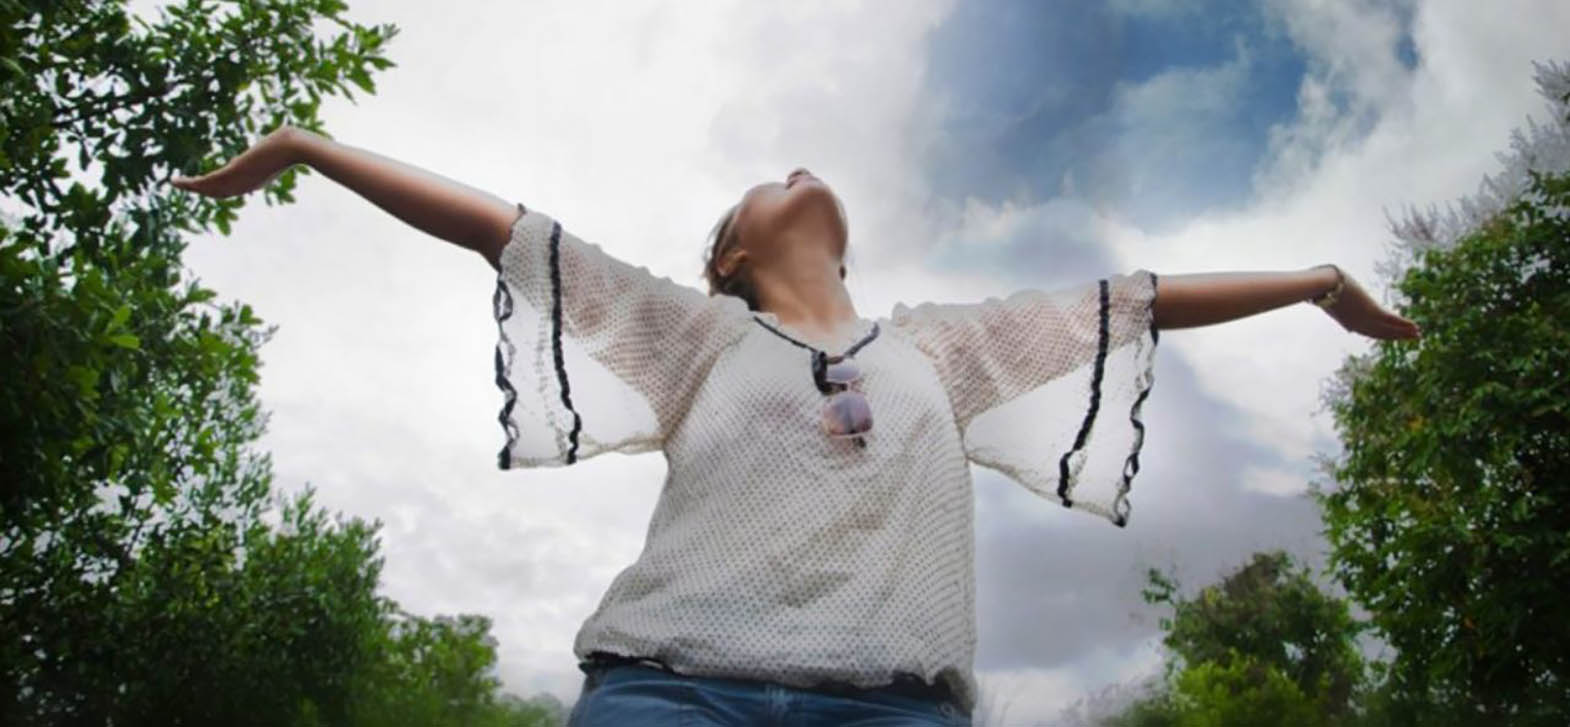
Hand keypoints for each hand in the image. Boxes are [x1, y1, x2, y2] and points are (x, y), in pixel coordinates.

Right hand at [169, 126, 306, 197]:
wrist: (297, 147)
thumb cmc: (294, 145)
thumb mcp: (281, 146)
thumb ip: (283, 143)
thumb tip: (284, 134)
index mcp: (255, 180)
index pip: (231, 187)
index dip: (216, 189)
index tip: (204, 186)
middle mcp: (246, 184)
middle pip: (218, 192)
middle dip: (199, 190)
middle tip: (183, 185)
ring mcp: (240, 180)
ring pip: (210, 189)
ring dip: (191, 187)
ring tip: (175, 183)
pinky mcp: (234, 172)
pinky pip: (208, 182)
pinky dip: (191, 184)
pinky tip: (178, 181)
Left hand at [1320, 267, 1421, 339]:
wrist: (1324, 285)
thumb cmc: (1324, 290)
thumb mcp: (1332, 301)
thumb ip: (1335, 309)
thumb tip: (1334, 314)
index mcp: (1349, 323)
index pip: (1370, 332)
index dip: (1384, 335)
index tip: (1394, 337)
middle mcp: (1359, 324)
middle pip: (1382, 333)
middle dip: (1398, 335)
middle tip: (1412, 338)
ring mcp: (1365, 318)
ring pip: (1388, 328)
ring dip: (1404, 332)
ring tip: (1418, 334)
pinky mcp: (1371, 310)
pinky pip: (1391, 319)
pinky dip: (1403, 324)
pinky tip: (1414, 326)